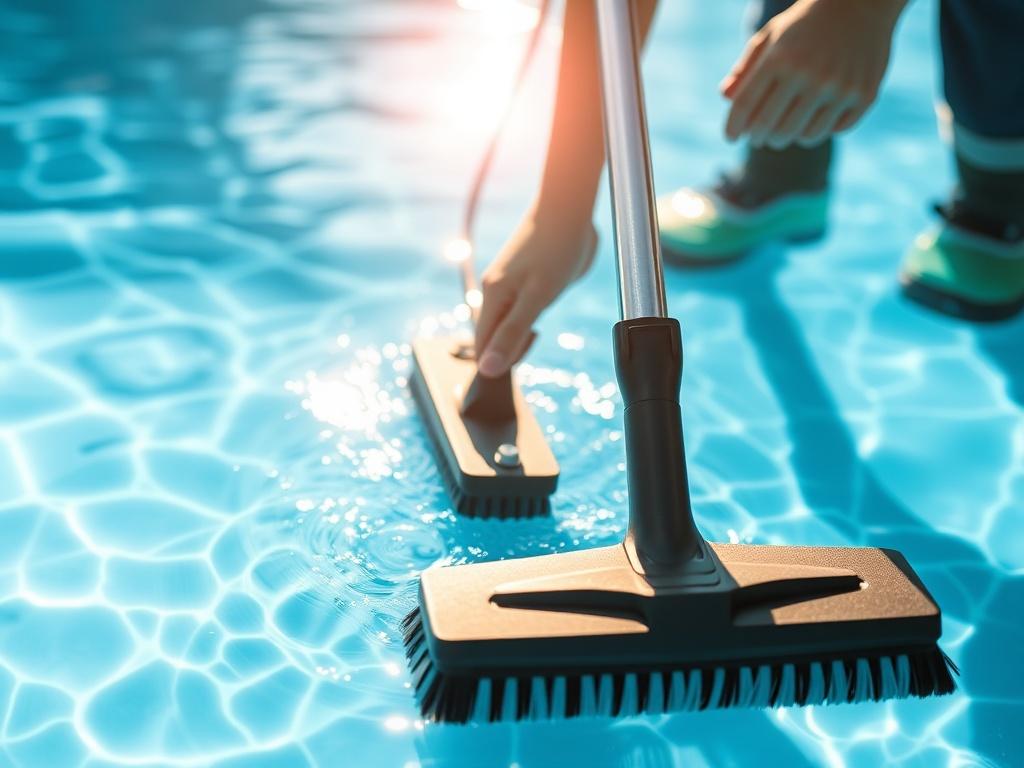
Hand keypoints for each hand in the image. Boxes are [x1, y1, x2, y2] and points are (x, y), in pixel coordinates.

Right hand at [474, 210, 596, 377]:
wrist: (569, 209)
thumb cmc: (556, 250)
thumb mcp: (537, 298)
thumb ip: (512, 334)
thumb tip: (488, 369)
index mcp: (492, 297)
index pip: (482, 346)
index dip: (497, 363)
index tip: (523, 358)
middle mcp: (495, 291)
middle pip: (491, 337)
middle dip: (510, 349)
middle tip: (536, 336)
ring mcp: (508, 284)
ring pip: (504, 324)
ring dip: (518, 336)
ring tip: (538, 328)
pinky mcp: (524, 280)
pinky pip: (515, 310)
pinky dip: (524, 322)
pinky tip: (538, 315)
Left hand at [721, 0, 903, 148]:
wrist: (863, 2)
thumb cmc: (806, 22)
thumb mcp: (771, 36)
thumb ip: (746, 67)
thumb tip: (725, 97)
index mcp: (781, 58)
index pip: (745, 106)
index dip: (733, 127)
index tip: (730, 138)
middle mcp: (810, 75)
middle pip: (771, 128)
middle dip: (759, 137)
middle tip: (759, 137)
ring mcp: (839, 87)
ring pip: (803, 136)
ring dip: (789, 137)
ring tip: (785, 129)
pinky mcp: (864, 95)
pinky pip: (834, 130)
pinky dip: (820, 129)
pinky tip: (814, 118)